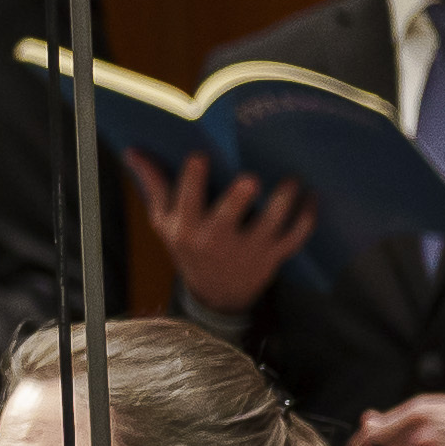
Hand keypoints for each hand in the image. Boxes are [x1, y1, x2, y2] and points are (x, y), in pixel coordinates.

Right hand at [130, 155, 314, 312]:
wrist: (215, 294)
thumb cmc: (188, 247)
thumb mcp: (164, 221)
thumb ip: (154, 184)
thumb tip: (133, 151)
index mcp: (186, 228)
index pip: (186, 202)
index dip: (192, 180)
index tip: (199, 156)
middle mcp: (215, 240)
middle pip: (228, 218)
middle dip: (238, 200)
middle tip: (249, 179)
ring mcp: (247, 250)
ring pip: (270, 225)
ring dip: (283, 201)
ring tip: (291, 180)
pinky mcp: (273, 256)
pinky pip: (295, 236)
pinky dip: (307, 217)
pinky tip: (311, 196)